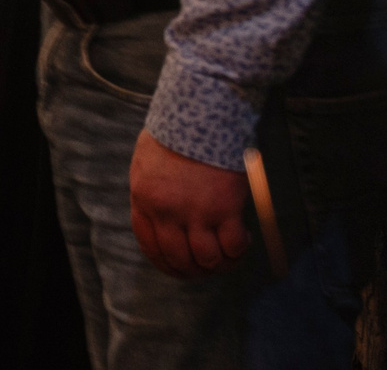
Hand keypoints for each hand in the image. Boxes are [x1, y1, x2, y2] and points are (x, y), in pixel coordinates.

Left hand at [130, 132, 251, 278]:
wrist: (199, 115)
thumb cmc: (173, 137)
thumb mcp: (145, 167)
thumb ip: (151, 196)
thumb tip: (162, 224)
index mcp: (144, 200)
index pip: (150, 246)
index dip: (166, 264)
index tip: (179, 268)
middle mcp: (167, 211)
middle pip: (179, 259)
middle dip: (193, 271)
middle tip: (206, 268)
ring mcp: (197, 212)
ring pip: (207, 259)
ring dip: (218, 265)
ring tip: (225, 257)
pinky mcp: (225, 208)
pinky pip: (233, 247)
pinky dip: (238, 252)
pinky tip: (242, 240)